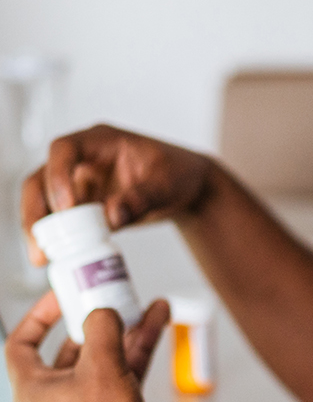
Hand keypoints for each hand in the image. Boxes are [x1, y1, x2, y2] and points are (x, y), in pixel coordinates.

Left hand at [5, 293, 169, 401]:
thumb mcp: (100, 365)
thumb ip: (101, 328)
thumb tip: (103, 312)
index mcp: (35, 388)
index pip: (22, 344)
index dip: (39, 316)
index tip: (60, 296)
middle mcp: (56, 396)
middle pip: (70, 346)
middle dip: (93, 320)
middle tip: (108, 297)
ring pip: (104, 356)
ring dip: (124, 330)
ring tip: (143, 303)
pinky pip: (123, 370)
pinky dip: (138, 347)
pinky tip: (157, 322)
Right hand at [22, 124, 214, 264]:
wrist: (187, 188)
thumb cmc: (178, 173)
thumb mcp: (167, 183)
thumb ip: (142, 197)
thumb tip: (112, 216)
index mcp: (101, 141)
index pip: (64, 149)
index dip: (58, 175)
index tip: (68, 207)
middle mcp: (83, 160)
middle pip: (42, 178)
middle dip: (35, 210)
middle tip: (42, 245)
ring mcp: (79, 183)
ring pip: (43, 201)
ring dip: (37, 229)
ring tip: (41, 259)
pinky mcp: (82, 206)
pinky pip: (59, 221)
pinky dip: (53, 239)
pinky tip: (54, 260)